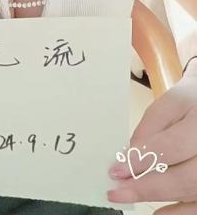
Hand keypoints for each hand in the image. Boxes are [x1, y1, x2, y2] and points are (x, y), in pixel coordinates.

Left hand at [106, 72, 196, 213]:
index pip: (174, 146)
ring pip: (192, 192)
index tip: (117, 170)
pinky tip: (158, 213)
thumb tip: (129, 156)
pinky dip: (180, 213)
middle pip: (186, 177)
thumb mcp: (171, 104)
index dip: (144, 159)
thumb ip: (150, 127)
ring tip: (129, 197)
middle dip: (149, 186)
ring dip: (158, 199)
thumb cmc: (191, 104)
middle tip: (118, 190)